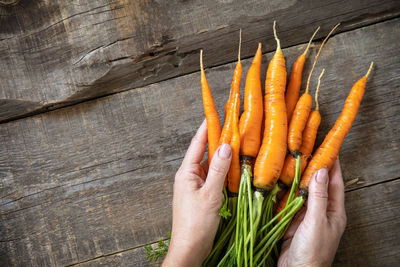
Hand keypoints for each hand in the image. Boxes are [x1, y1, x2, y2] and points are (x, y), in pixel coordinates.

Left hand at [163, 120, 231, 266]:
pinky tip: (234, 167)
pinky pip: (213, 177)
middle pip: (204, 152)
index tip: (214, 112)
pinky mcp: (202, 195)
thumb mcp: (210, 194)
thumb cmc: (196, 223)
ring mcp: (195, 186)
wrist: (190, 248)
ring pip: (210, 165)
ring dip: (222, 155)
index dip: (207, 127)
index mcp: (186, 172)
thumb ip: (218, 169)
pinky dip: (223, 170)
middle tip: (231, 124)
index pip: (197, 143)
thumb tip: (226, 146)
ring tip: (236, 141)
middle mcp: (189, 176)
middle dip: (217, 138)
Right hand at [278, 159, 346, 266]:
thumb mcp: (317, 222)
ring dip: (295, 178)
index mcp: (333, 211)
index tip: (328, 148)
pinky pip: (288, 201)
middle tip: (304, 150)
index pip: (335, 182)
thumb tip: (320, 172)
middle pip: (317, 184)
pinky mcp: (291, 220)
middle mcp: (320, 210)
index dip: (332, 165)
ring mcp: (305, 215)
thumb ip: (318, 197)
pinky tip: (277, 180)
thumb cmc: (313, 251)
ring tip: (289, 160)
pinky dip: (283, 190)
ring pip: (301, 191)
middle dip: (312, 168)